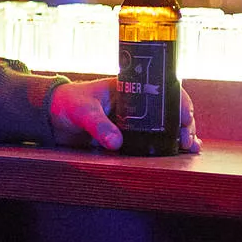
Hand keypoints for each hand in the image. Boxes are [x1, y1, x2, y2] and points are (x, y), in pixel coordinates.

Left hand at [48, 78, 200, 153]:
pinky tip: (181, 154)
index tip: (185, 116)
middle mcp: (137, 103)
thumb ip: (97, 125)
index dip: (178, 101)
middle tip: (186, 138)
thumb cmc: (67, 103)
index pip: (161, 88)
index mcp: (128, 87)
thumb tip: (116, 143)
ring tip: (190, 147)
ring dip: (181, 135)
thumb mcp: (82, 111)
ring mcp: (135, 121)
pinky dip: (169, 146)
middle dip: (184, 123)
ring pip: (166, 126)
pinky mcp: (130, 137)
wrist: (52, 117)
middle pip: (169, 110)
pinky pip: (154, 141)